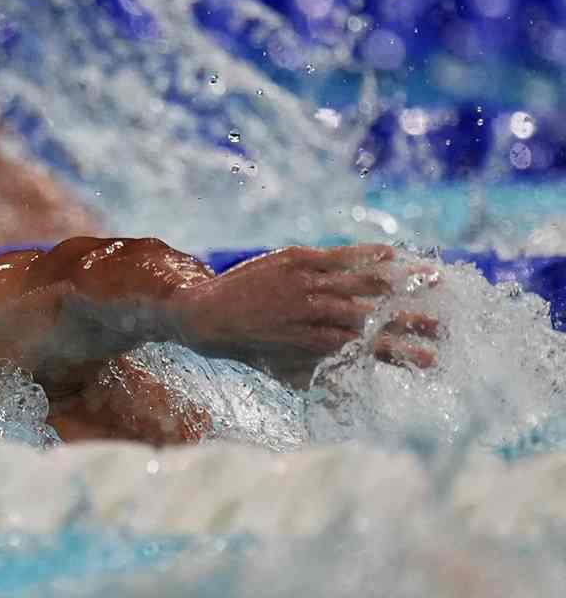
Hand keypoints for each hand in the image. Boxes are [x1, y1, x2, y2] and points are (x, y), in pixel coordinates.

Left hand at [176, 244, 437, 388]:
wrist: (201, 316)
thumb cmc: (244, 348)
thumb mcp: (283, 372)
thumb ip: (317, 378)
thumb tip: (347, 397)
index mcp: (317, 345)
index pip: (370, 350)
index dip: (403, 355)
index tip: (434, 361)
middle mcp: (315, 314)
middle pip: (376, 318)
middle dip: (413, 323)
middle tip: (447, 328)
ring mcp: (306, 285)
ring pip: (364, 283)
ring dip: (403, 283)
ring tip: (435, 281)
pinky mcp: (294, 261)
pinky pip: (337, 256)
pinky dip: (366, 254)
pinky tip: (393, 253)